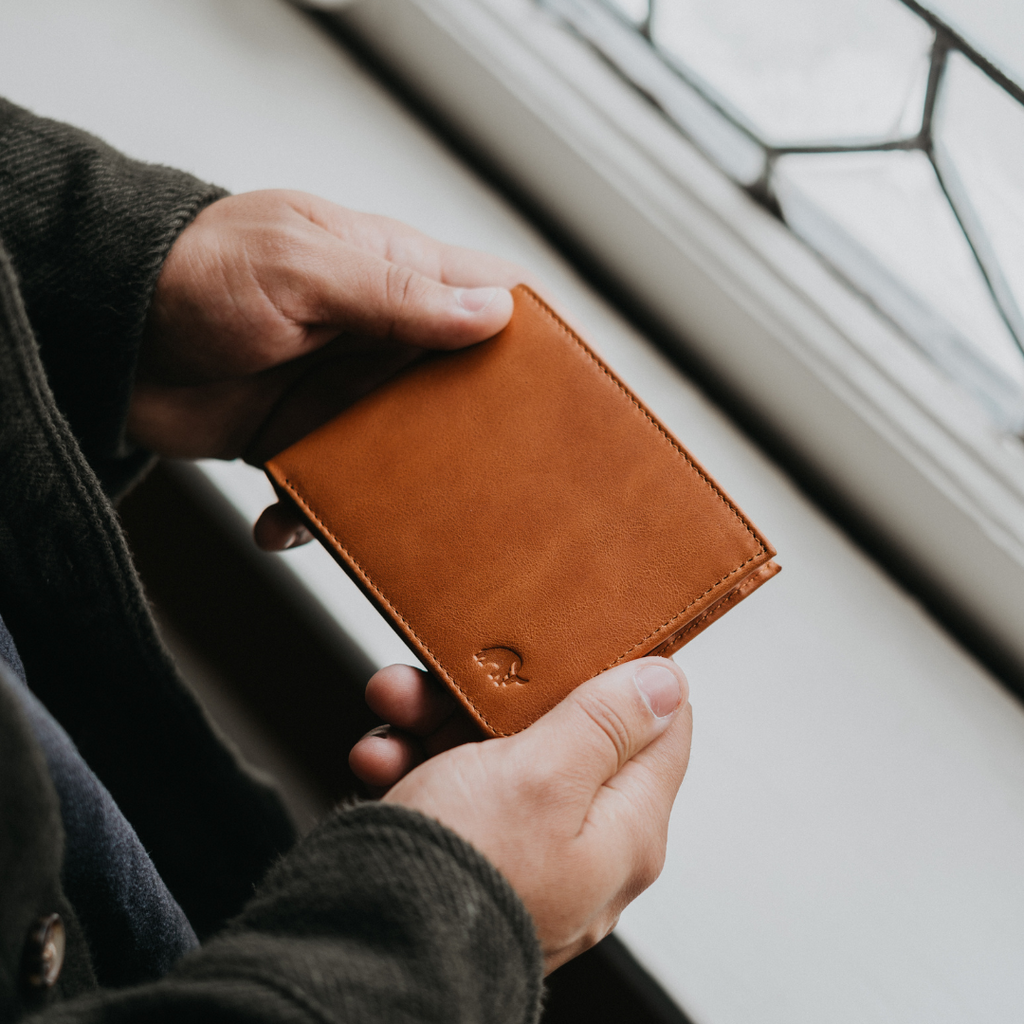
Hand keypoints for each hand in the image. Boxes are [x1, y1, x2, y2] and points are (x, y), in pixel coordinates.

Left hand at [128, 190, 525, 545]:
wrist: (101, 330)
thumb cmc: (195, 271)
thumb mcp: (301, 270)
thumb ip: (395, 293)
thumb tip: (494, 311)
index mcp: (393, 275)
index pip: (492, 296)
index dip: (538, 336)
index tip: (578, 389)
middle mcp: (379, 337)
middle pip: (462, 387)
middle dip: (488, 434)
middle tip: (518, 484)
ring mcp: (341, 392)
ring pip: (405, 449)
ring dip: (407, 491)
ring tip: (413, 530)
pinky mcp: (298, 439)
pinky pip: (332, 487)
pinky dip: (317, 517)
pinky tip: (291, 529)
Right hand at [365, 658, 691, 973]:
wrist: (364, 954)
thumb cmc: (462, 874)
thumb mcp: (540, 774)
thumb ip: (607, 724)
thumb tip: (667, 684)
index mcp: (625, 829)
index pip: (661, 729)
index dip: (624, 675)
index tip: (578, 639)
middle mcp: (585, 845)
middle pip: (564, 734)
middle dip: (502, 696)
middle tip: (454, 674)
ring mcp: (528, 854)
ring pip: (498, 756)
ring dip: (441, 722)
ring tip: (396, 708)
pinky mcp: (474, 859)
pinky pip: (457, 793)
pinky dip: (417, 767)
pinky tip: (382, 759)